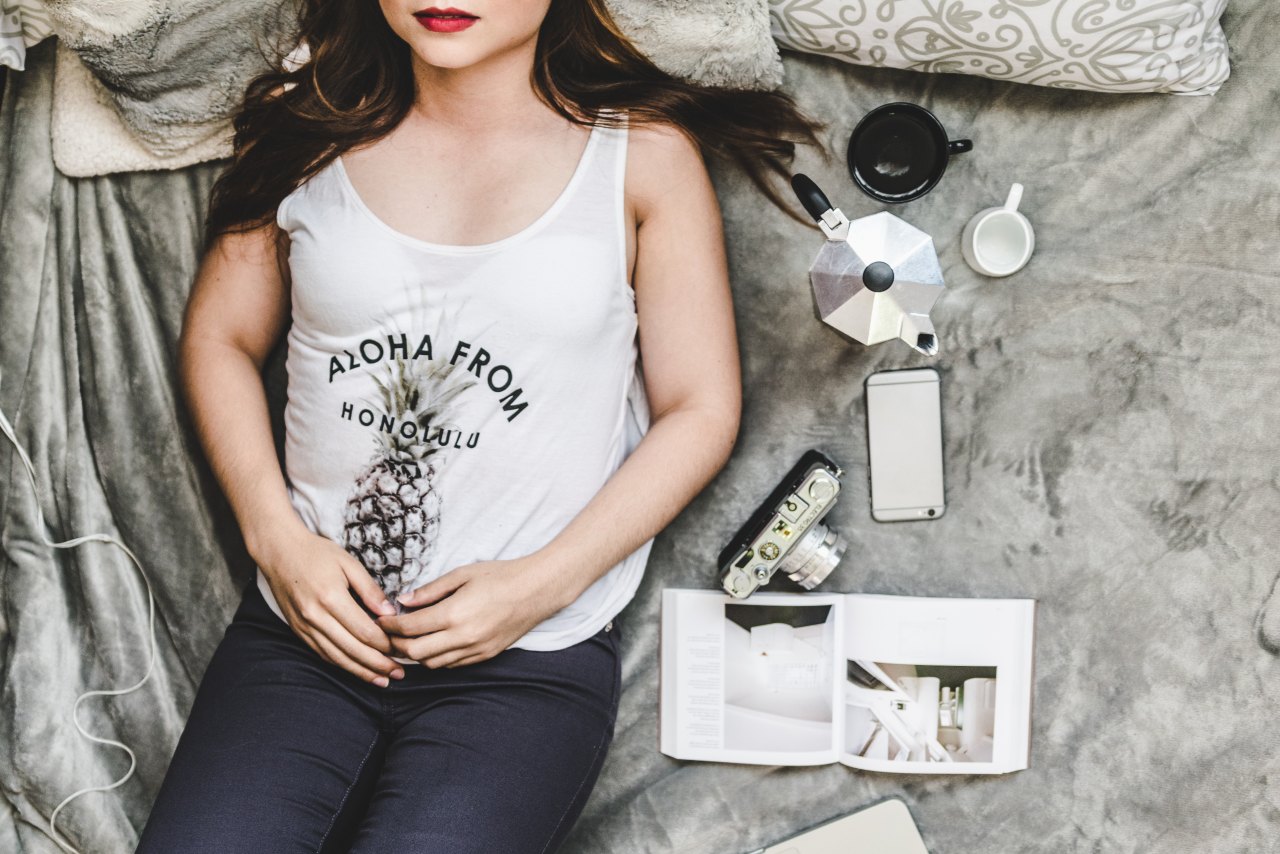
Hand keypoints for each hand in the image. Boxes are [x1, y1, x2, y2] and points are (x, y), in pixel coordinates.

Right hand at [255, 524, 405, 685]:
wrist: (279, 552)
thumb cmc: (317, 553)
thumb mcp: (349, 563)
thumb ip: (370, 590)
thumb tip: (389, 614)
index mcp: (331, 598)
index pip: (364, 631)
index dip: (385, 644)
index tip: (401, 649)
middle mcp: (316, 616)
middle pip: (352, 649)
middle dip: (378, 665)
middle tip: (399, 674)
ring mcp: (305, 626)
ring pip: (336, 657)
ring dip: (361, 671)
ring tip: (382, 680)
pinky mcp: (298, 631)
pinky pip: (322, 653)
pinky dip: (341, 664)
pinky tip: (356, 670)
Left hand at [375, 557, 564, 668]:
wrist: (537, 590)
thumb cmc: (500, 576)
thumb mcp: (462, 574)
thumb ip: (430, 590)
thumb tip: (403, 601)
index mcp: (454, 614)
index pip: (409, 628)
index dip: (389, 626)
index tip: (381, 620)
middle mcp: (463, 637)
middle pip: (415, 652)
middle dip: (396, 645)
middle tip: (388, 634)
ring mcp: (475, 650)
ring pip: (432, 663)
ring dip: (416, 654)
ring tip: (408, 640)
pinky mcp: (485, 656)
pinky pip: (451, 665)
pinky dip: (437, 658)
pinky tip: (433, 644)